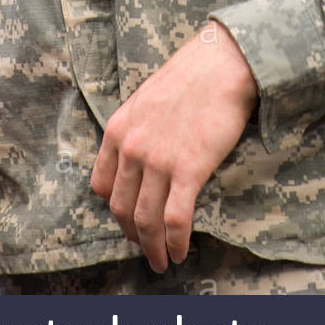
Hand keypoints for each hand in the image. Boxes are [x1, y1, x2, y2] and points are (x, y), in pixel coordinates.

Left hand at [90, 21, 257, 272]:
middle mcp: (131, 148)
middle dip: (132, 234)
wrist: (223, 63)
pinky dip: (175, 242)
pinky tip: (180, 252)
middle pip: (121, 208)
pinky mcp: (188, 169)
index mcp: (118, 129)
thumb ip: (138, 129)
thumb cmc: (191, 76)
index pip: (102, 184)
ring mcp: (158, 160)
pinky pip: (175, 219)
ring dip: (152, 248)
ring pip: (146, 220)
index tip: (128, 219)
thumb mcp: (147, 99)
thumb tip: (142, 157)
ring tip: (162, 261)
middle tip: (145, 247)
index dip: (114, 209)